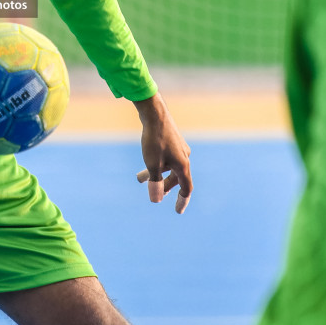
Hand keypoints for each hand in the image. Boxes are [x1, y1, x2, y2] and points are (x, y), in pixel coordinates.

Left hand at [133, 93, 192, 212]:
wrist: (154, 113)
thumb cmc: (154, 140)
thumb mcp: (152, 165)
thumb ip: (155, 183)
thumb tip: (156, 200)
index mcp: (183, 165)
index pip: (186, 189)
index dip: (182, 201)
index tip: (177, 211)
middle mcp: (184, 157)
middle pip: (176, 178)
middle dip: (164, 187)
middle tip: (154, 195)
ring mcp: (179, 148)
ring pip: (169, 167)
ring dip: (156, 174)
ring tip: (139, 178)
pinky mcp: (172, 141)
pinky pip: (167, 158)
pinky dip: (157, 164)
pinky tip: (146, 161)